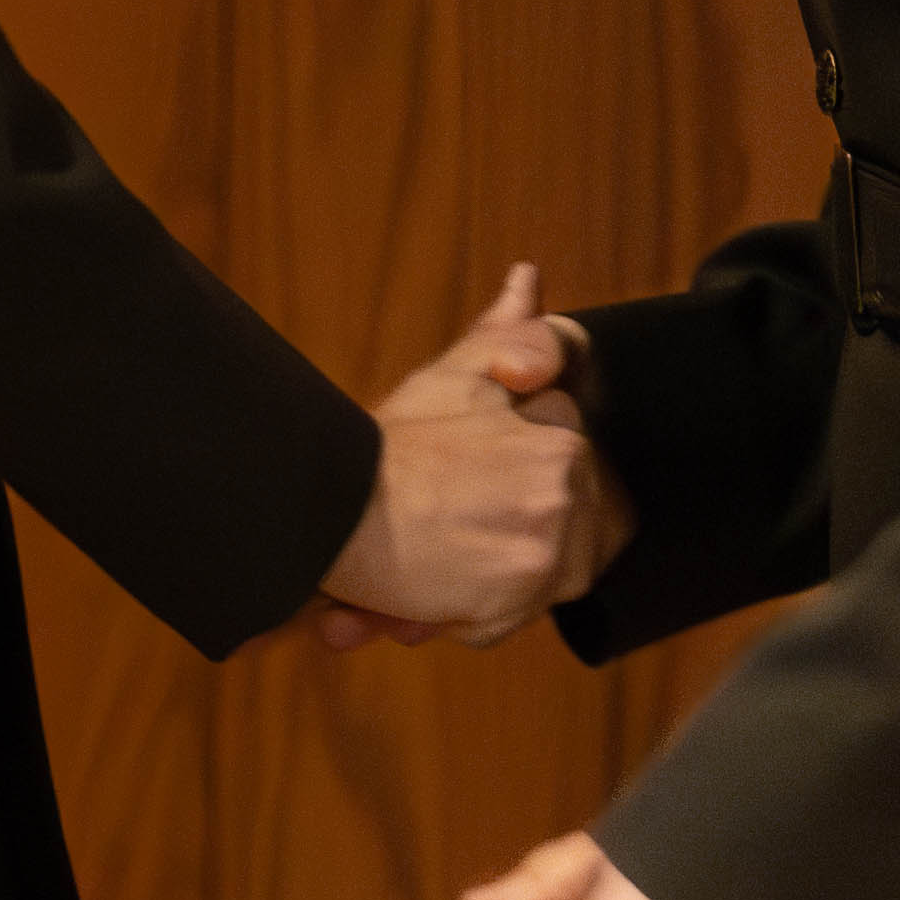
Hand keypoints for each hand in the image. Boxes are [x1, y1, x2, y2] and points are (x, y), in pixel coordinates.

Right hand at [316, 264, 604, 642]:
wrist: (331, 505)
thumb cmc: (390, 442)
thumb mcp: (453, 377)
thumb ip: (507, 334)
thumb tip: (529, 276)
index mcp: (564, 439)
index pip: (567, 493)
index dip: (513, 502)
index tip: (464, 494)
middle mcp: (568, 485)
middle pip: (557, 544)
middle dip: (503, 548)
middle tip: (441, 531)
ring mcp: (548, 541)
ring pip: (530, 585)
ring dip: (484, 585)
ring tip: (429, 560)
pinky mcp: (517, 593)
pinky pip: (503, 622)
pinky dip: (464, 619)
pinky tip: (423, 594)